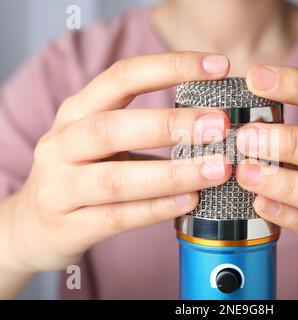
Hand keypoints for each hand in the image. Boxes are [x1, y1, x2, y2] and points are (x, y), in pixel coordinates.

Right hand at [0, 52, 232, 292]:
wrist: (31, 226)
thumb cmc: (81, 175)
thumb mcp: (99, 140)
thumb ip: (143, 128)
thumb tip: (210, 123)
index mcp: (76, 112)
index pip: (122, 77)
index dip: (170, 67)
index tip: (218, 67)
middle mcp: (63, 144)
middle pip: (114, 127)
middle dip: (171, 124)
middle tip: (218, 126)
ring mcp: (60, 187)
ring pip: (117, 179)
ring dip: (172, 174)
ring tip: (216, 169)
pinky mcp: (67, 226)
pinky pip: (116, 217)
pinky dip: (155, 209)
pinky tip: (189, 201)